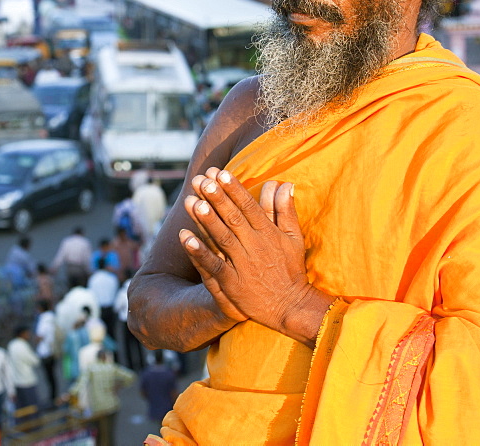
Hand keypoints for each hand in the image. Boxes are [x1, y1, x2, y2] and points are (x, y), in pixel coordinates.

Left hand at [180, 168, 331, 344]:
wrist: (290, 307)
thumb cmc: (291, 269)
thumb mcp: (294, 238)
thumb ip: (285, 210)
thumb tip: (284, 183)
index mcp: (268, 233)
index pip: (249, 207)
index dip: (234, 189)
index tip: (220, 173)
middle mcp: (254, 246)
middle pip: (232, 218)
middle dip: (216, 198)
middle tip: (202, 180)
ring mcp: (242, 265)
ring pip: (221, 238)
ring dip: (206, 220)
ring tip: (191, 201)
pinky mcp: (232, 283)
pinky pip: (213, 265)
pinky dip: (199, 252)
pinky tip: (185, 237)